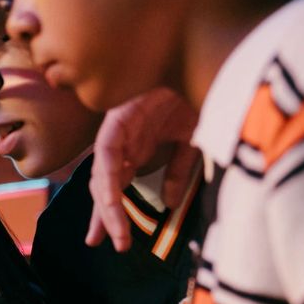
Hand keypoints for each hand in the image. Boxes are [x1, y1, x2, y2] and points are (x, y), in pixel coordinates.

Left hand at [86, 87, 200, 251]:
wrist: (200, 60)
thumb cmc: (196, 95)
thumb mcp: (192, 141)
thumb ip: (178, 171)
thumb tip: (172, 203)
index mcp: (136, 147)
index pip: (118, 185)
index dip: (114, 213)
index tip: (118, 240)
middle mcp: (122, 141)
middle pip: (104, 184)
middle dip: (104, 216)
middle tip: (104, 243)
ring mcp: (117, 130)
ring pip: (103, 173)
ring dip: (108, 205)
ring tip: (115, 233)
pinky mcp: (117, 118)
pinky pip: (107, 151)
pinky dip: (108, 175)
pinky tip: (111, 198)